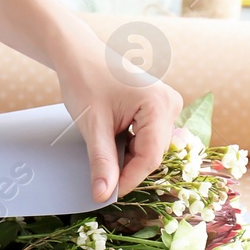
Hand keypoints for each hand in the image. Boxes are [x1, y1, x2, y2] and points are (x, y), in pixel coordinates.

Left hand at [0, 0, 183, 203]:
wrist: (79, 54)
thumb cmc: (85, 80)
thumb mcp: (92, 126)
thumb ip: (101, 162)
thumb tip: (103, 195)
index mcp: (159, 104)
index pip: (150, 156)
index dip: (129, 179)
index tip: (107, 194)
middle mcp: (170, 104)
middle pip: (152, 153)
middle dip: (127, 167)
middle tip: (101, 175)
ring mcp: (166, 105)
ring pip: (150, 148)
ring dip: (127, 156)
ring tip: (103, 147)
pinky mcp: (158, 108)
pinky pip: (148, 138)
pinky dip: (129, 146)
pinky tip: (111, 139)